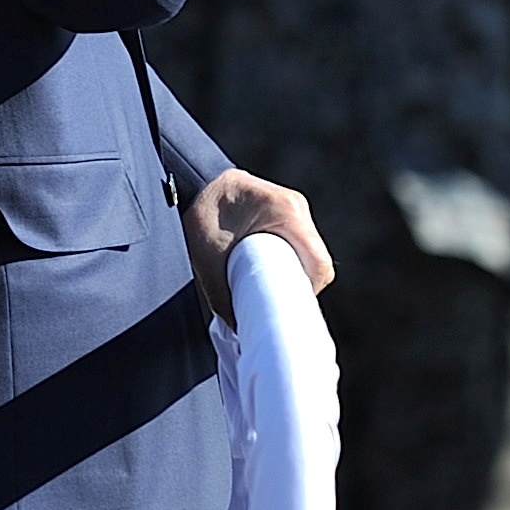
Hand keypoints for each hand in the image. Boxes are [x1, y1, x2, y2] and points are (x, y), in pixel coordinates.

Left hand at [184, 167, 333, 317]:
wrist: (191, 180)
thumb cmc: (201, 213)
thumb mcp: (209, 259)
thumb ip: (224, 298)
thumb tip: (240, 329)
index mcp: (286, 212)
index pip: (319, 264)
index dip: (308, 291)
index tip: (286, 307)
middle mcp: (297, 207)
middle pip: (317, 261)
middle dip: (300, 286)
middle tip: (275, 303)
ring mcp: (295, 207)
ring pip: (311, 253)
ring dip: (296, 273)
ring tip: (271, 289)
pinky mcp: (287, 211)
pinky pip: (301, 243)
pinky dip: (291, 260)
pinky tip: (272, 272)